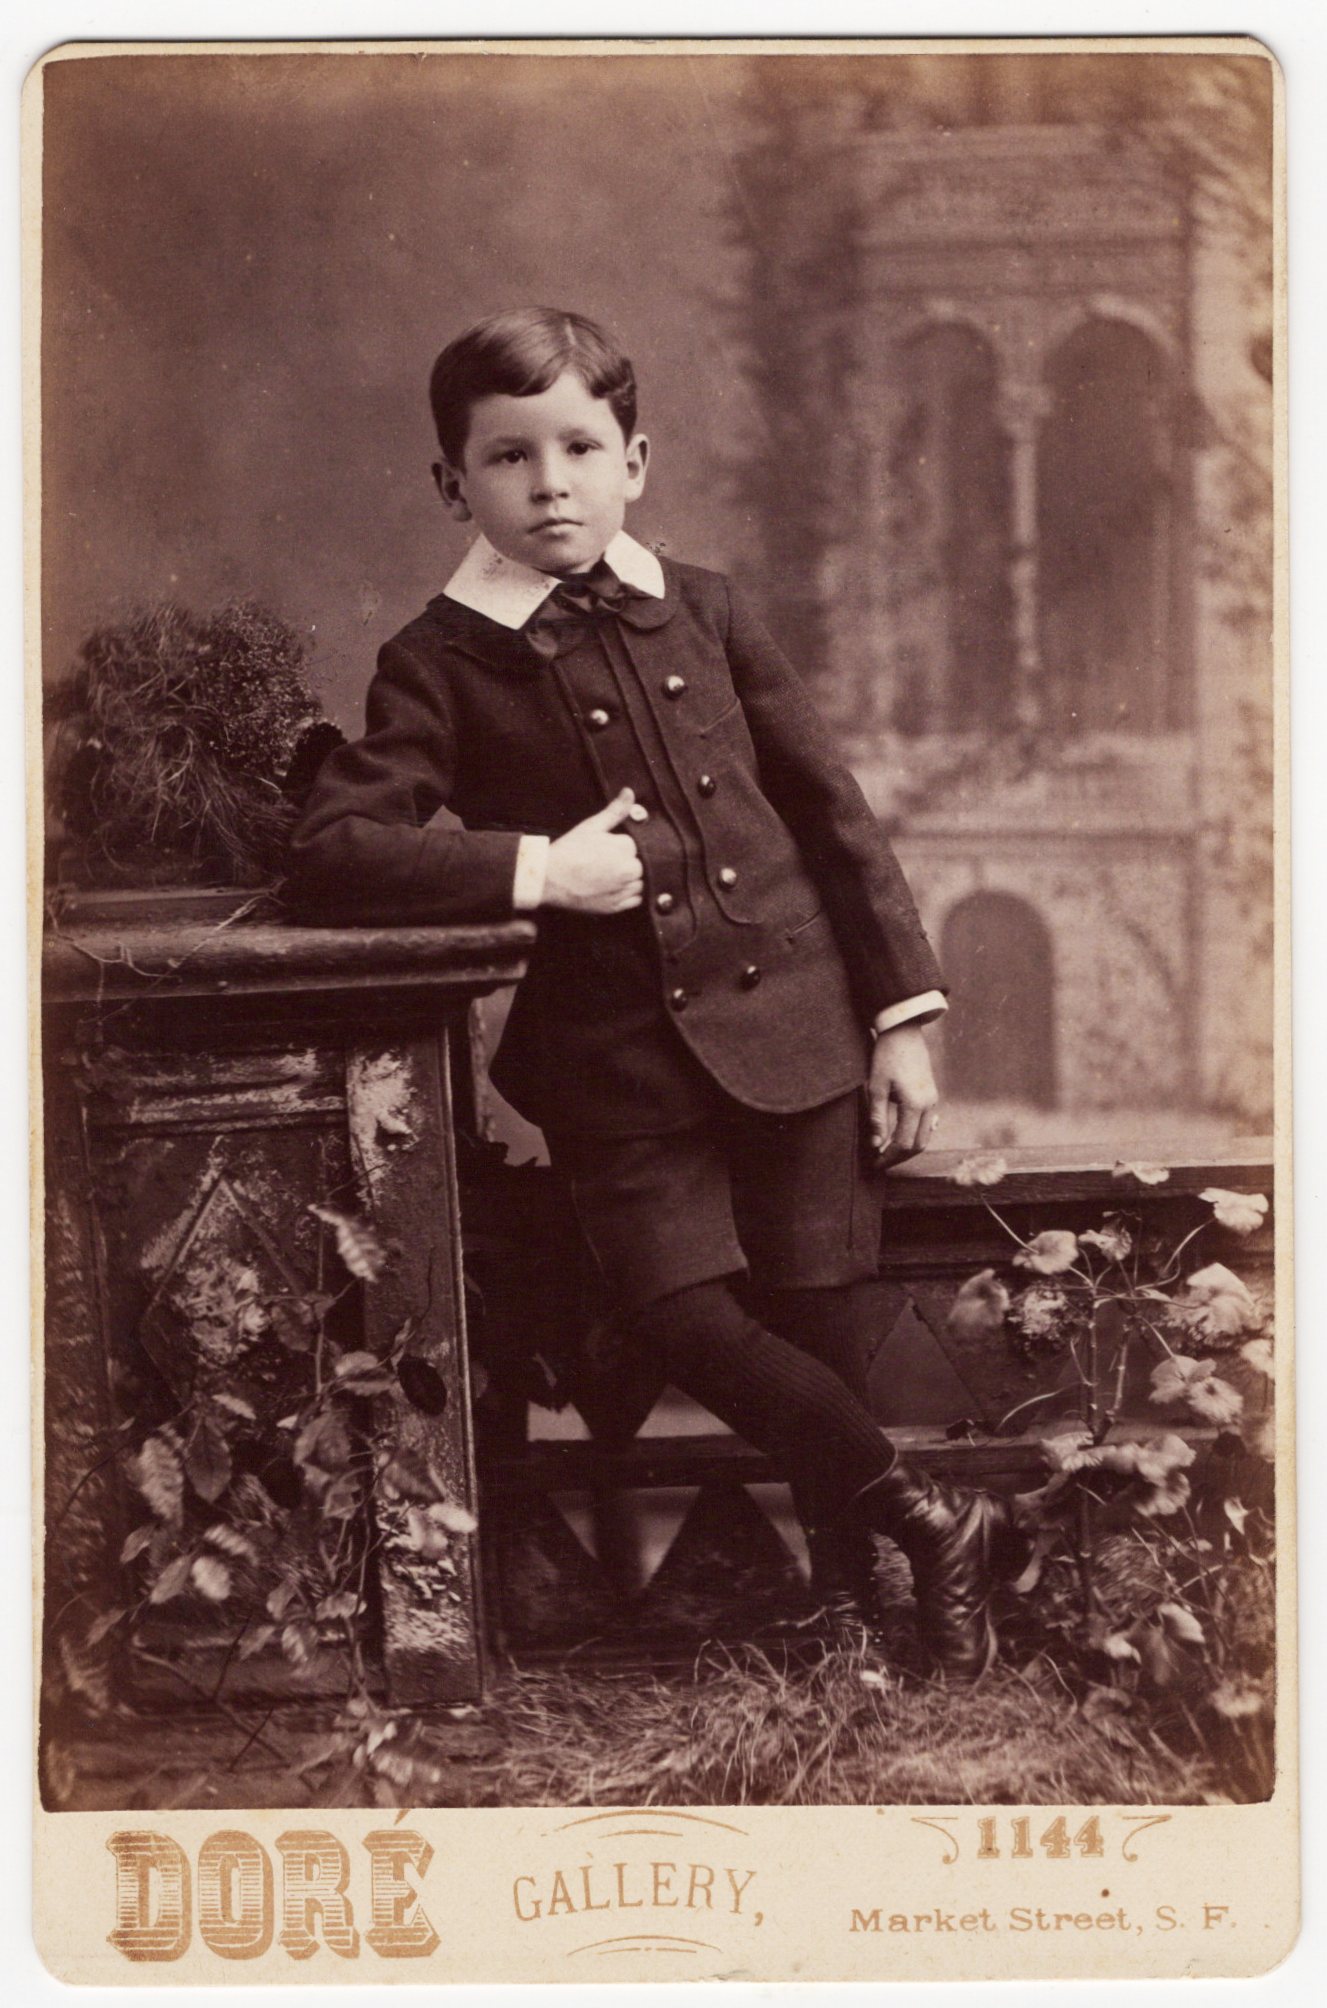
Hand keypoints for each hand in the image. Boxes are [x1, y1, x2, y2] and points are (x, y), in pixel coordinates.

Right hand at [542, 788, 644, 913]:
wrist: (548, 879)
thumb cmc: (568, 850)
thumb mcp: (591, 826)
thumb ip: (615, 810)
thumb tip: (630, 792)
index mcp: (624, 849)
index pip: (631, 846)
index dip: (615, 846)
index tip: (599, 849)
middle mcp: (628, 871)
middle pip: (636, 864)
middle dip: (623, 862)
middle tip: (599, 863)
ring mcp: (622, 891)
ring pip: (637, 882)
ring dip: (627, 879)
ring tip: (603, 875)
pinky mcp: (615, 907)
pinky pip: (633, 900)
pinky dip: (626, 895)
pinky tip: (609, 888)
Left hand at [868, 1024, 939, 1167]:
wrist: (903, 1031)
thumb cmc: (886, 1057)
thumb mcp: (875, 1088)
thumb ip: (877, 1118)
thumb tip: (876, 1145)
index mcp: (915, 1105)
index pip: (904, 1144)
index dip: (888, 1157)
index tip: (873, 1163)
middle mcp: (929, 1105)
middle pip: (918, 1145)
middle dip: (899, 1157)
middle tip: (880, 1162)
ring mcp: (933, 1100)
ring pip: (925, 1136)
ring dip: (907, 1147)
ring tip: (887, 1151)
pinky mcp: (931, 1094)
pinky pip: (927, 1123)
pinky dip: (915, 1135)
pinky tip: (900, 1136)